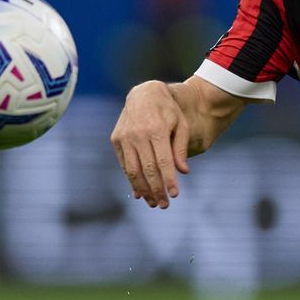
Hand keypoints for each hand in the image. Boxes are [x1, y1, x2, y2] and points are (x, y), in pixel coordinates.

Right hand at [109, 80, 189, 207]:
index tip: (175, 195)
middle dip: (156, 190)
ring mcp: (125, 137)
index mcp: (156, 130)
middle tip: (164, 205)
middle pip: (147, 170)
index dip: (169, 180)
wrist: (144, 94)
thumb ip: (181, 148)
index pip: (163, 162)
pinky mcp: (116, 139)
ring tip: (153, 202)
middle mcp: (138, 134)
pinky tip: (139, 192)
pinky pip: (124, 164)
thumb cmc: (168, 111)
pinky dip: (131, 180)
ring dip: (142, 189)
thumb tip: (183, 171)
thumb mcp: (181, 124)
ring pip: (133, 170)